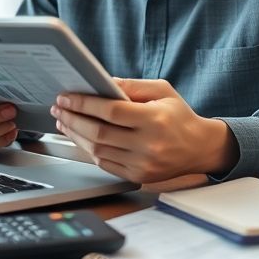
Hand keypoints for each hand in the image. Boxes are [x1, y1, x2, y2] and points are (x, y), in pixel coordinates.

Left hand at [50, 78, 238, 182]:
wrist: (199, 148)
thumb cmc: (179, 116)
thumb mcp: (162, 91)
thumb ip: (132, 85)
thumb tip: (102, 81)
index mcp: (155, 120)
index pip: (111, 111)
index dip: (84, 104)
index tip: (67, 97)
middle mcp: (148, 145)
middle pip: (98, 133)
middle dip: (73, 119)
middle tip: (59, 108)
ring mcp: (142, 164)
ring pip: (97, 150)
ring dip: (75, 135)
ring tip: (64, 121)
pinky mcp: (138, 177)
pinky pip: (104, 164)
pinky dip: (88, 150)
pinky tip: (81, 137)